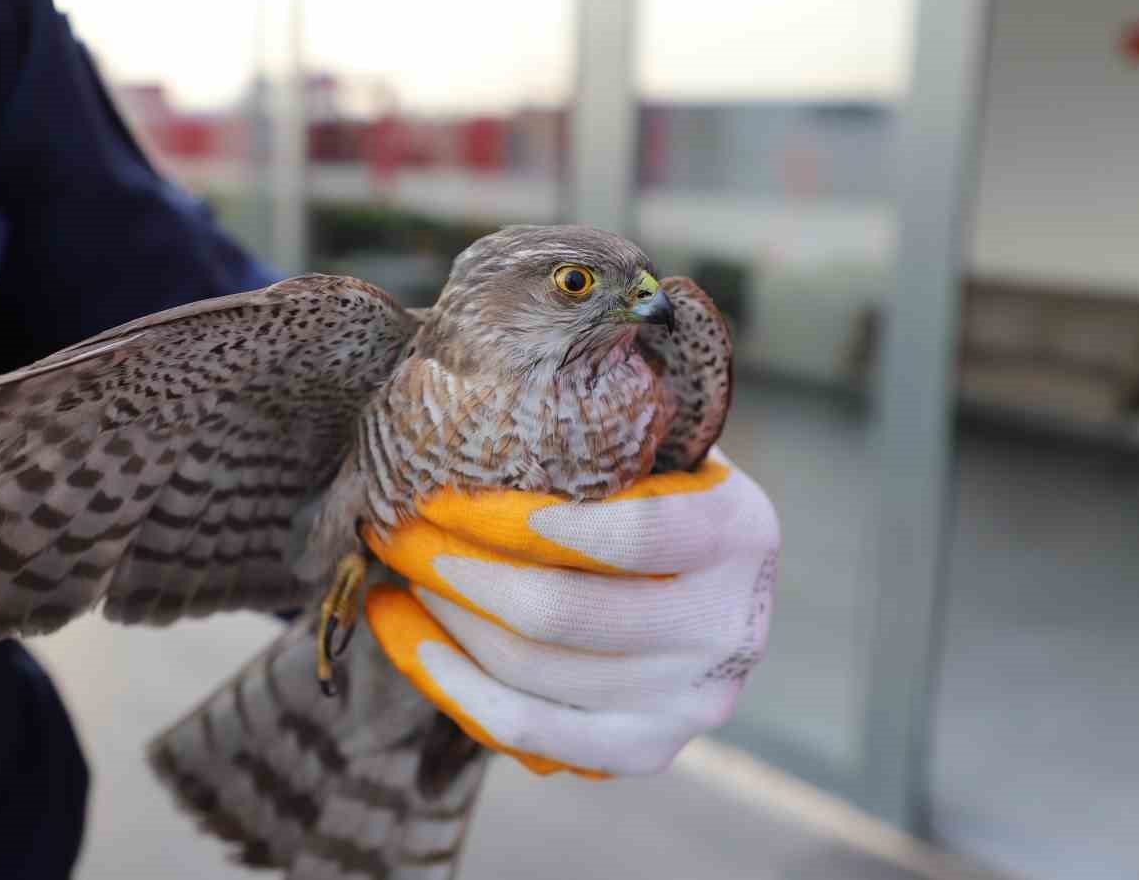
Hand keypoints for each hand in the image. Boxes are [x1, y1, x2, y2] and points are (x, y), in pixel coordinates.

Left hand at [363, 448, 779, 777]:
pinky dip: (449, 683)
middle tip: (395, 527)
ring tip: (396, 569)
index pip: (630, 534)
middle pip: (562, 612)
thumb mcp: (656, 445)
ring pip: (531, 672)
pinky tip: (402, 629)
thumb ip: (602, 427)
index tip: (441, 493)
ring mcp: (692, 700)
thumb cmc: (654, 491)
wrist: (701, 586)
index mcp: (742, 529)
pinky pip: (526, 731)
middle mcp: (730, 625)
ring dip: (443, 617)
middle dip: (455, 565)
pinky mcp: (648, 750)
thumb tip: (476, 387)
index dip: (523, 521)